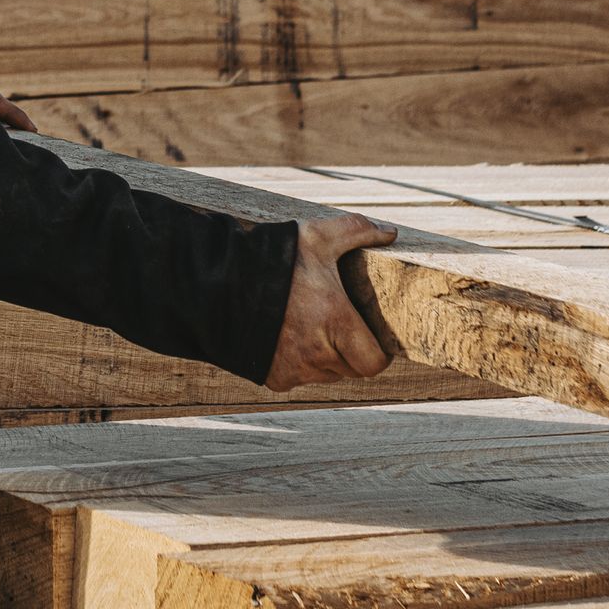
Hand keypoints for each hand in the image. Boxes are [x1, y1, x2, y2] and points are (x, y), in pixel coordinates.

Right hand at [265, 210, 393, 390]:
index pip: (374, 363)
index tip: (372, 337)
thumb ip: (356, 231)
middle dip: (351, 351)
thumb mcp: (316, 237)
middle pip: (351, 369)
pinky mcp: (273, 378)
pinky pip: (298, 376)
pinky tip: (286, 335)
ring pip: (326, 374)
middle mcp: (317, 353)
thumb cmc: (273, 259)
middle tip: (340, 326)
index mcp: (336, 322)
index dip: (378, 352)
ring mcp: (294, 369)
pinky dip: (298, 362)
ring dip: (325, 357)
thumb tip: (389, 231)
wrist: (219, 283)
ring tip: (310, 325)